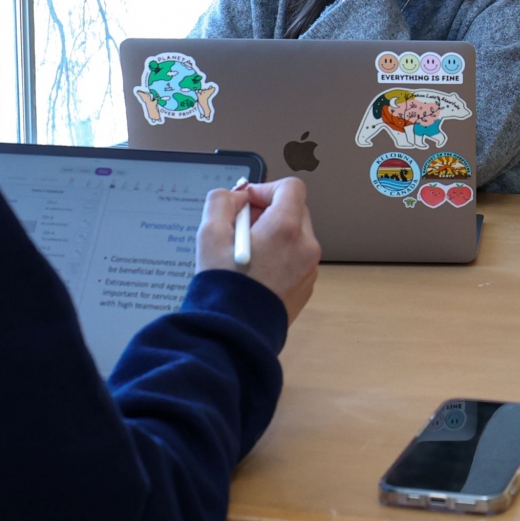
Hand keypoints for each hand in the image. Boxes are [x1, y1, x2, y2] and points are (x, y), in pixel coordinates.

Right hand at [197, 178, 318, 323]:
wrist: (235, 333)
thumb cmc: (223, 285)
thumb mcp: (209, 234)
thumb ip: (221, 202)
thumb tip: (237, 196)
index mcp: (285, 228)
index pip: (291, 188)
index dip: (266, 189)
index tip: (247, 203)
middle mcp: (305, 246)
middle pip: (295, 210)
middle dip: (269, 212)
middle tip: (242, 228)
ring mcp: (309, 268)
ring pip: (296, 236)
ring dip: (274, 235)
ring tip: (247, 254)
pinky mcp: (306, 287)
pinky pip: (297, 259)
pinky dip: (280, 257)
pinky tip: (256, 273)